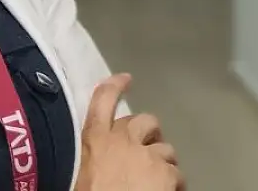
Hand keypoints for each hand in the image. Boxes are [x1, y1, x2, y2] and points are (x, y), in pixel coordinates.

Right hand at [74, 74, 183, 190]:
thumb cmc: (87, 190)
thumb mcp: (80, 171)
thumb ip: (93, 157)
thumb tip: (98, 159)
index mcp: (94, 140)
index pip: (102, 101)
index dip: (115, 87)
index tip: (126, 79)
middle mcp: (122, 141)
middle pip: (144, 121)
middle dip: (149, 133)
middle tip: (147, 150)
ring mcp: (148, 156)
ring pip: (165, 150)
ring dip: (162, 162)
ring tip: (155, 181)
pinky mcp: (166, 174)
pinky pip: (178, 175)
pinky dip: (174, 184)